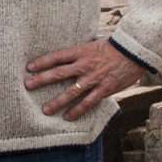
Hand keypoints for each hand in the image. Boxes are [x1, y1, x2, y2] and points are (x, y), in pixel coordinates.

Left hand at [23, 38, 146, 120]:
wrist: (134, 53)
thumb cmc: (113, 48)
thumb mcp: (94, 44)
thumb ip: (80, 52)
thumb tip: (67, 56)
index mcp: (81, 52)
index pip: (57, 56)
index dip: (42, 62)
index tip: (29, 68)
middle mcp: (85, 65)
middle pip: (59, 73)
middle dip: (42, 80)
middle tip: (27, 86)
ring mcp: (94, 78)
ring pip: (71, 92)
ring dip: (57, 102)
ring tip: (45, 110)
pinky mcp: (104, 89)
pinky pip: (88, 102)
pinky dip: (77, 111)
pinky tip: (68, 117)